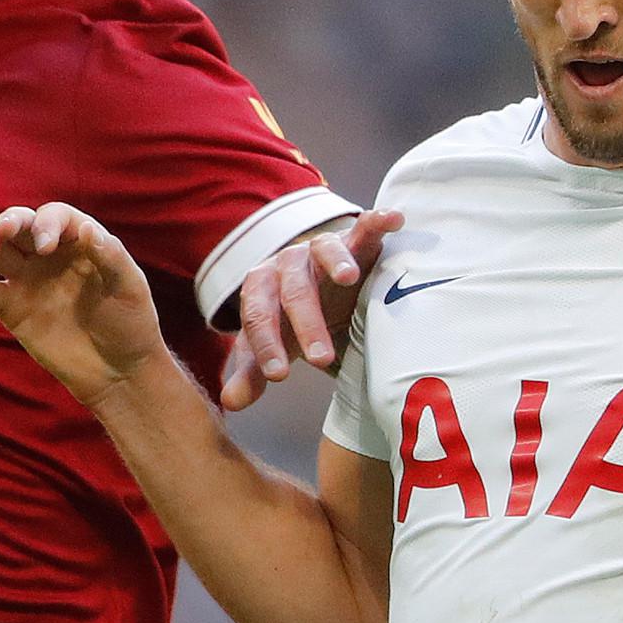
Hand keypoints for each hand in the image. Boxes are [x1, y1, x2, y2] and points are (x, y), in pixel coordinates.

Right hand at [0, 204, 171, 406]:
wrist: (118, 371)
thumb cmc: (130, 324)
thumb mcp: (130, 288)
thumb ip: (110, 257)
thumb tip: (87, 228)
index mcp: (79, 242)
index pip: (55, 217)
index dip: (47, 224)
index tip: (45, 247)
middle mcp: (49, 256)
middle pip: (21, 225)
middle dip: (9, 221)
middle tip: (4, 231)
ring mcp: (28, 281)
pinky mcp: (12, 310)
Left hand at [220, 210, 402, 408]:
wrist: (321, 285)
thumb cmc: (292, 318)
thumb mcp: (276, 344)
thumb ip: (253, 371)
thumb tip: (230, 403)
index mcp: (260, 289)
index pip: (257, 316)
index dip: (266, 346)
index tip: (279, 377)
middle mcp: (287, 264)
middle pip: (294, 291)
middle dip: (307, 324)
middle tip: (322, 359)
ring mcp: (320, 249)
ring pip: (324, 252)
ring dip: (336, 263)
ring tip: (349, 278)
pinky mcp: (354, 240)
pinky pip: (365, 227)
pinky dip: (376, 221)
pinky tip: (392, 220)